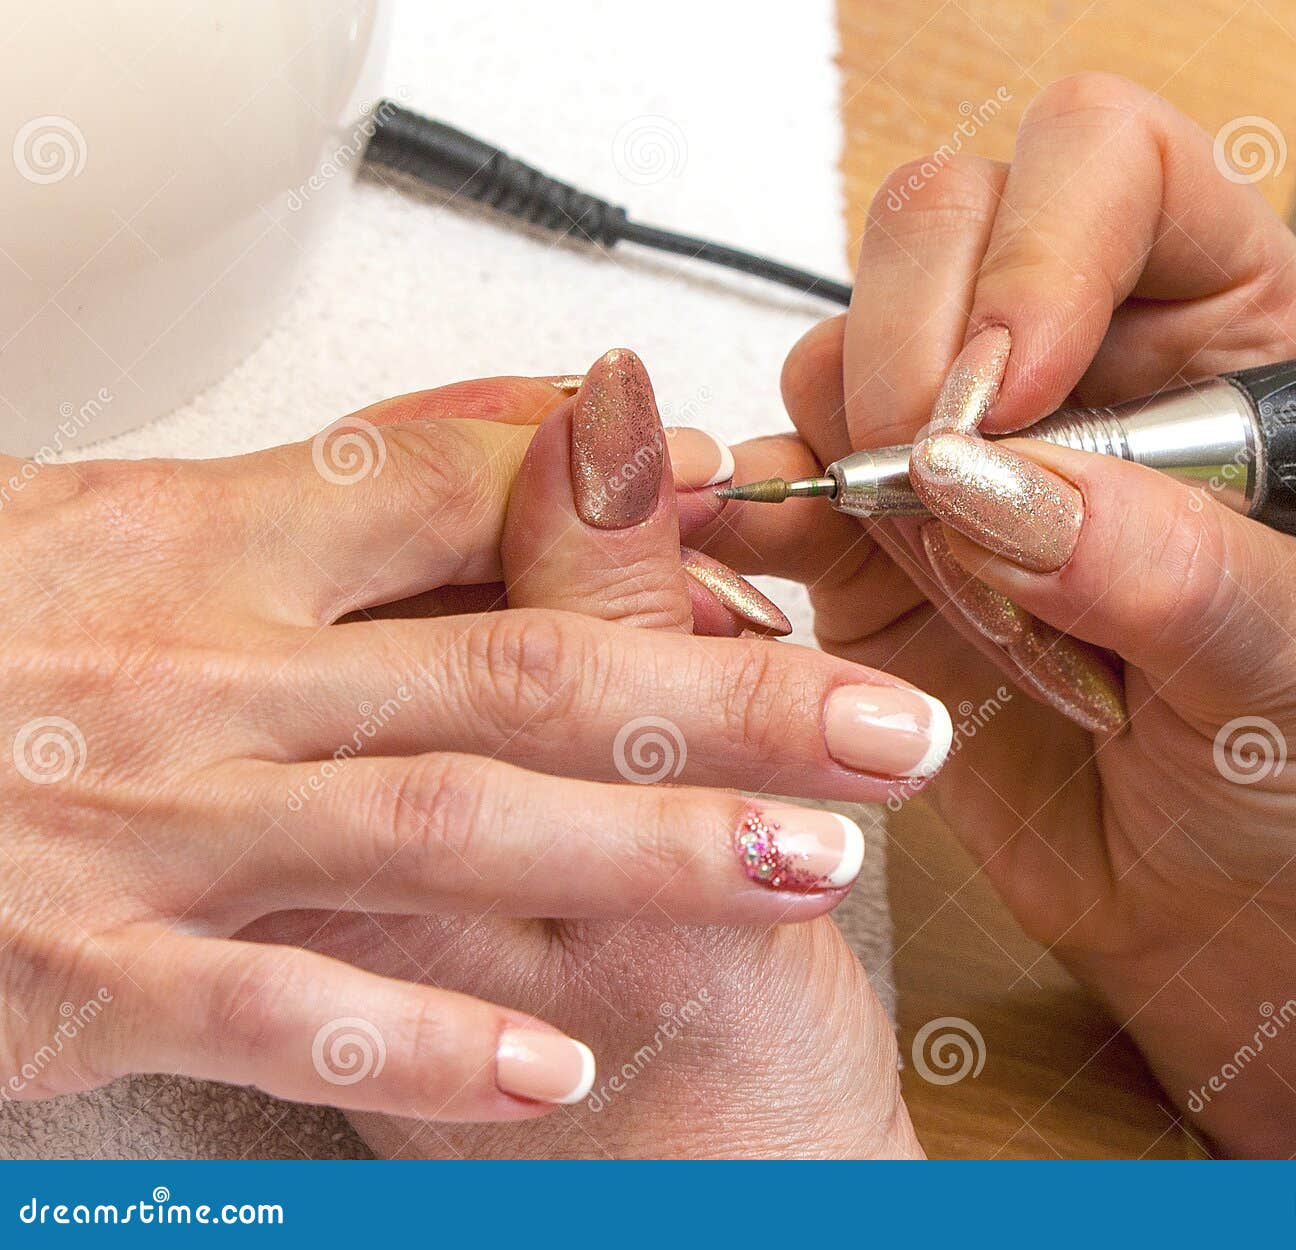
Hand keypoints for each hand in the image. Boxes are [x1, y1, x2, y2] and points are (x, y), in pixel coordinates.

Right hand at [0, 357, 948, 1126]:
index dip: (632, 516)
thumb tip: (542, 437)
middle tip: (887, 719)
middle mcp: (207, 678)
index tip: (771, 542)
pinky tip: (560, 1059)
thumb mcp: (116, 525)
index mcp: (205, 551)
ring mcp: (154, 826)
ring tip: (809, 861)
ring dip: (643, 848)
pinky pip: (280, 1001)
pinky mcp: (82, 966)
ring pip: (446, 822)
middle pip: (518, 665)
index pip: (462, 500)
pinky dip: (425, 1027)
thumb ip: (335, 495)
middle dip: (725, 694)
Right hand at [697, 74, 1295, 1155]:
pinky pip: (771, 482)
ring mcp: (961, 459)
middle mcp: (1080, 373)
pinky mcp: (871, 554)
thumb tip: (997, 484)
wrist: (1220, 911)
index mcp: (1224, 340)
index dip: (1045, 242)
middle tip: (943, 493)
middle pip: (945, 225)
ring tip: (940, 591)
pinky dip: (748, 515)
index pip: (1111, 170)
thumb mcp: (1295, 671)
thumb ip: (1164, 567)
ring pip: (841, 351)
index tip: (1023, 381)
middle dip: (918, 352)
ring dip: (854, 459)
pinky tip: (767, 565)